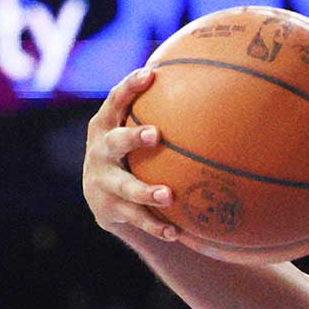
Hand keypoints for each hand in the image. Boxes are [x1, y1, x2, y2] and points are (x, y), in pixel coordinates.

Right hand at [81, 68, 180, 242]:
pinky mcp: (109, 209)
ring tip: (169, 196)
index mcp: (106, 126)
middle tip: (156, 134)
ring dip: (146, 192)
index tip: (150, 74)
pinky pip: (137, 220)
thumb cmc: (133, 154)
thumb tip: (209, 79)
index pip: (116, 101)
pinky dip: (156, 227)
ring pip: (125, 187)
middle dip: (133, 138)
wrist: (106, 199)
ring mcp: (102, 182)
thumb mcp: (137, 132)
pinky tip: (177, 233)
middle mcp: (100, 151)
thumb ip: (162, 111)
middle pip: (114, 142)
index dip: (129, 87)